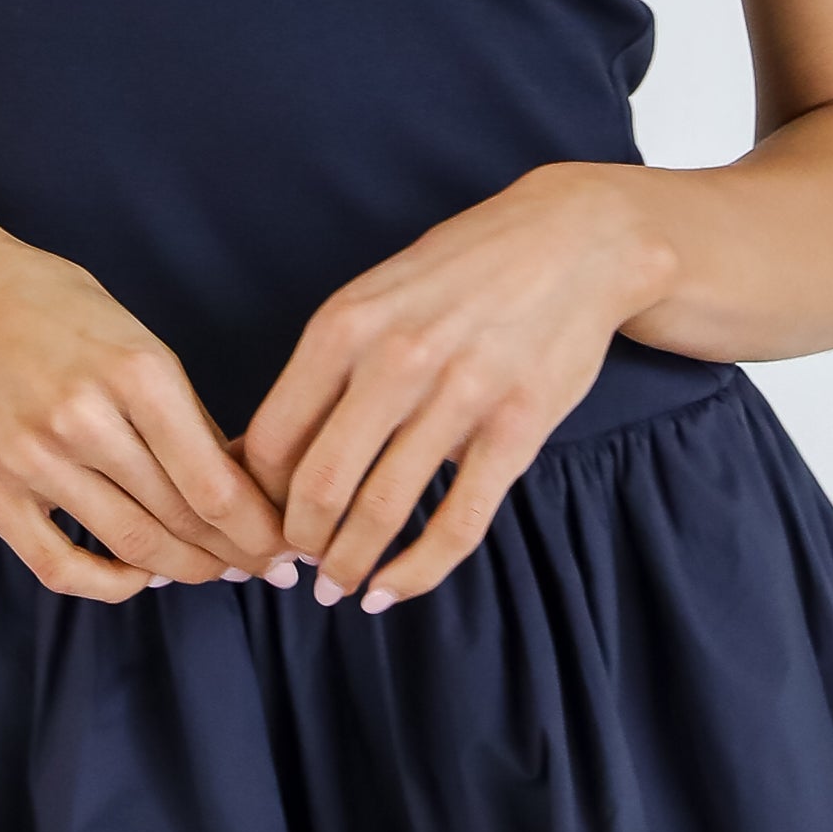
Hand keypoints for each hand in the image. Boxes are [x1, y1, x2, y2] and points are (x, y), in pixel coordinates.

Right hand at [0, 219, 295, 602]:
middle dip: (234, 554)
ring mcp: (33, 457)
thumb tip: (235, 482)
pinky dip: (107, 584)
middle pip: (182, 520)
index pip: (216, 484)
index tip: (284, 544)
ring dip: (182, 570)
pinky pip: (58, 564)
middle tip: (262, 568)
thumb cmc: (47, 303)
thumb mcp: (133, 335)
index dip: (260, 530)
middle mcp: (86, 418)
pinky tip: (135, 578)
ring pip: (130, 546)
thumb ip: (179, 408)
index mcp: (138, 371)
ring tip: (210, 572)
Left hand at [240, 168, 678, 609]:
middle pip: (318, 485)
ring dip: (350, 564)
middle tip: (297, 565)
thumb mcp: (376, 295)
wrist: (575, 242)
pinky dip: (416, 572)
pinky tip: (392, 589)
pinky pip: (456, 523)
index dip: (257, 497)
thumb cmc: (461, 272)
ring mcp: (460, 396)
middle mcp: (395, 361)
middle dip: (298, 542)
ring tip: (340, 585)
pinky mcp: (517, 429)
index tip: (262, 521)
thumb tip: (262, 452)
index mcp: (344, 326)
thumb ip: (326, 367)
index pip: (272, 439)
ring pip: (382, 511)